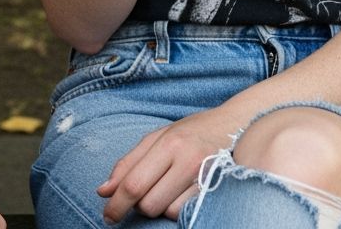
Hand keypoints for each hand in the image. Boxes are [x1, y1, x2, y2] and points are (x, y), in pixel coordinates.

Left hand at [97, 104, 241, 222]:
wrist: (236, 125)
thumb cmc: (192, 132)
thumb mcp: (157, 138)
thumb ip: (129, 164)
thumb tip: (103, 191)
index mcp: (169, 144)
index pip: (134, 183)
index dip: (117, 205)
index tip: (108, 217)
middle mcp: (188, 160)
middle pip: (149, 203)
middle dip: (140, 205)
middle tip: (145, 192)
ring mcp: (206, 177)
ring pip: (167, 212)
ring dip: (161, 207)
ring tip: (168, 187)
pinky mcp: (218, 191)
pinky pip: (187, 213)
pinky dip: (179, 208)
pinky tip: (182, 193)